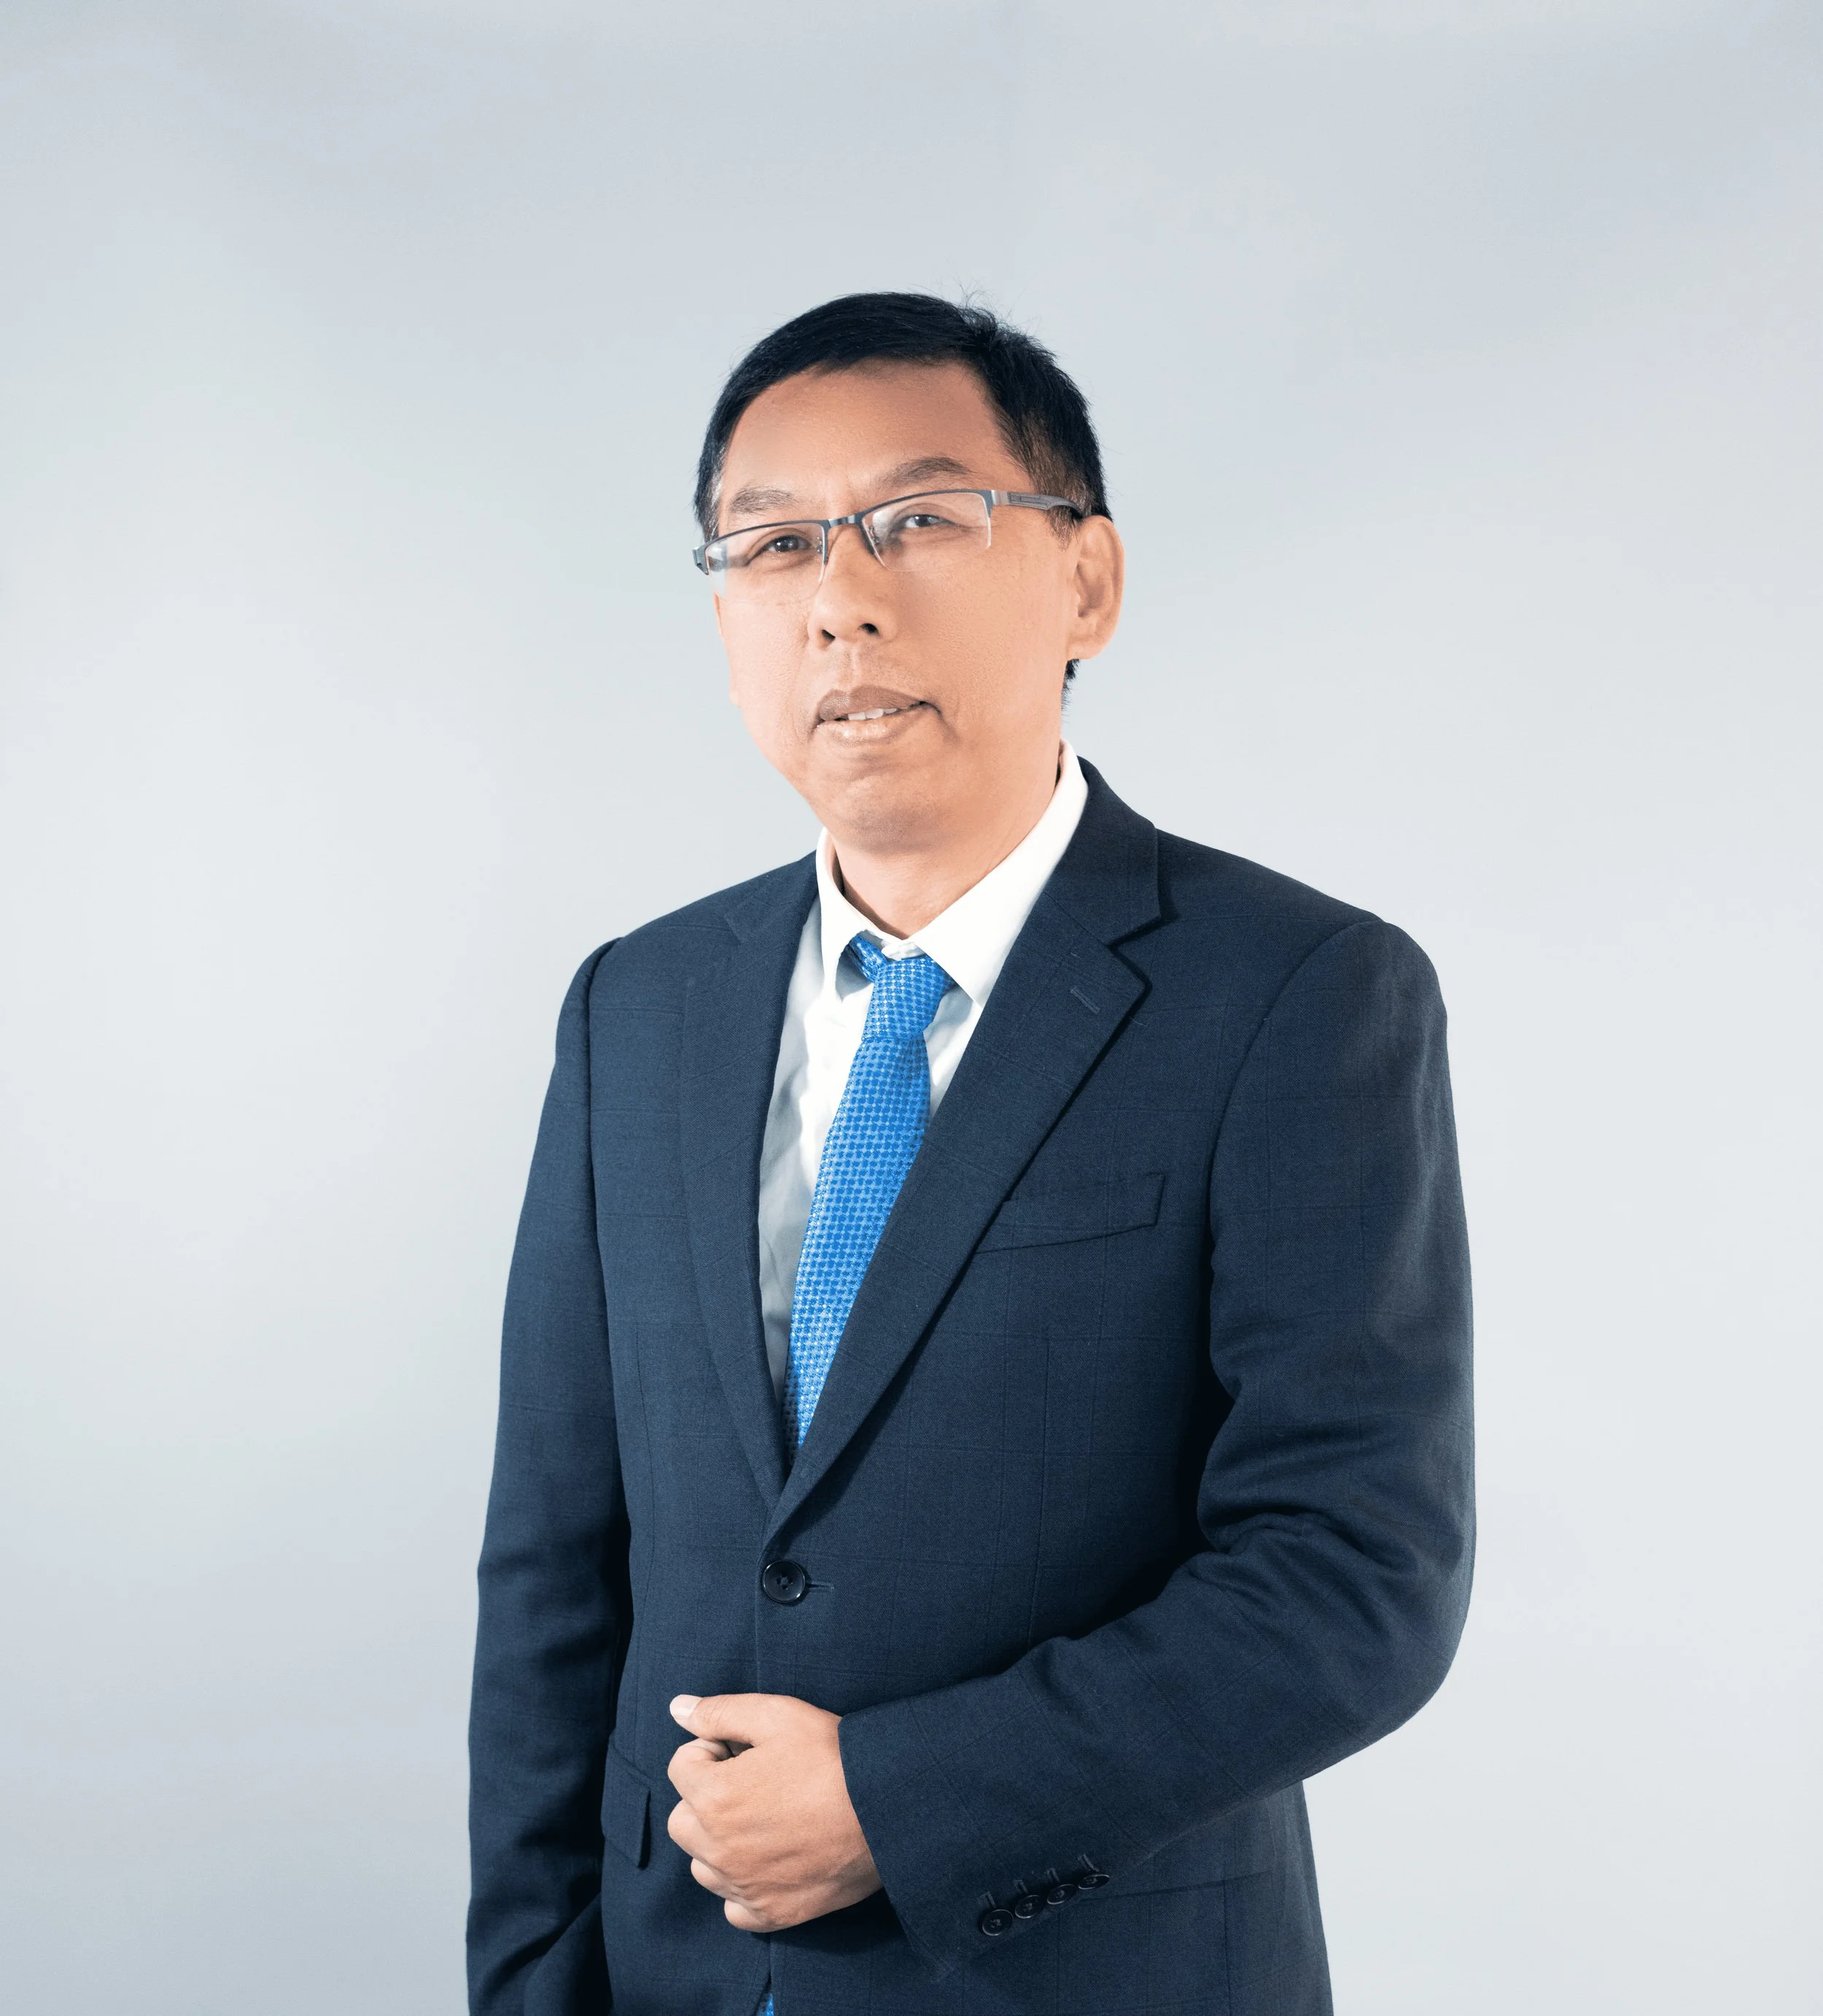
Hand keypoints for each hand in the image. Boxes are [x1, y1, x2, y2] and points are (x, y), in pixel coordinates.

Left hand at [666, 1692, 881, 1931]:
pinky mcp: (770, 1913)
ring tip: (764, 1819)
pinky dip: (742, 1885)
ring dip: (719, 1842)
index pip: (682, 1766)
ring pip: (703, 1865)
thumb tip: (678, 1708)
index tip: (749, 1751)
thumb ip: (720, 1711)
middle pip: (683, 1819)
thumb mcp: (777, 1715)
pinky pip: (733, 1906)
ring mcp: (743, 1886)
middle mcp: (718, 1849)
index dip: (715, 1749)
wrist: (887, 1810)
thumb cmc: (832, 1757)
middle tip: (754, 1783)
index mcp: (714, 1797)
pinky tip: (772, 1860)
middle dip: (707, 1797)